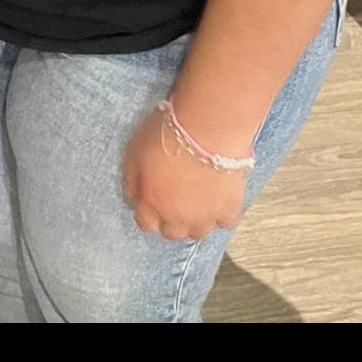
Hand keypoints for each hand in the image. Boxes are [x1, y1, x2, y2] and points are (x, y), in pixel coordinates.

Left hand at [121, 108, 247, 241]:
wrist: (207, 128)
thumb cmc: (170, 134)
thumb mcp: (134, 152)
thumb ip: (132, 179)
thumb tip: (133, 195)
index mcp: (152, 203)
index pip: (145, 223)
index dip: (148, 213)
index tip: (151, 202)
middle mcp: (177, 217)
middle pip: (172, 233)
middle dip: (171, 220)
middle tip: (174, 202)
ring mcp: (204, 216)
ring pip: (199, 232)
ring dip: (196, 221)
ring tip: (198, 203)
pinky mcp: (229, 209)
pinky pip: (225, 222)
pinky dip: (222, 214)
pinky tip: (219, 200)